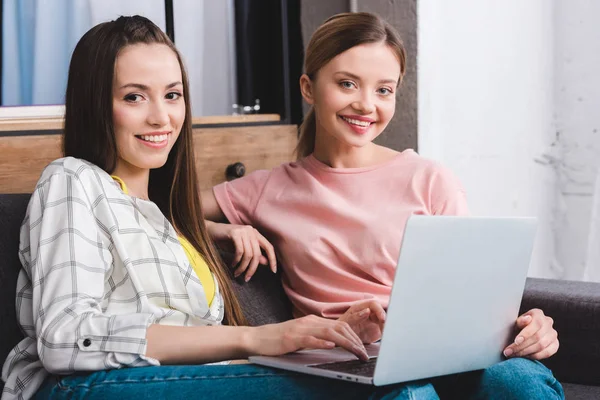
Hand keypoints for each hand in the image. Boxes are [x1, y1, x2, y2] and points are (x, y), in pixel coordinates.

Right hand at [206, 222, 275, 280]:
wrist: (209, 231)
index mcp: (255, 233)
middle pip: (257, 253)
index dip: (273, 259)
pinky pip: (240, 251)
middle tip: (246, 278)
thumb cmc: (225, 241)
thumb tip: (266, 263)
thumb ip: (253, 254)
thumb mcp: (241, 250)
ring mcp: (243, 231)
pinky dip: (236, 261)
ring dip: (242, 267)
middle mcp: (251, 231)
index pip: (269, 246)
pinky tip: (232, 264)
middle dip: (252, 268)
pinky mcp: (235, 233)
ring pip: (248, 254)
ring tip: (237, 273)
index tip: (273, 271)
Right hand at [248, 315, 368, 360]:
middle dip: (354, 341)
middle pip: (338, 328)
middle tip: (364, 354)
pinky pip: (309, 339)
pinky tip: (331, 346)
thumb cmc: (278, 340)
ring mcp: (300, 329)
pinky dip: (322, 342)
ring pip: (328, 332)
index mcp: (312, 321)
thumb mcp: (301, 336)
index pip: (339, 326)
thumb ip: (316, 337)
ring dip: (345, 343)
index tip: (363, 348)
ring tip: (356, 352)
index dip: (354, 336)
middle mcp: (309, 322)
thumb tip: (334, 344)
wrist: (256, 338)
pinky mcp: (291, 338)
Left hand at [338, 300, 385, 343]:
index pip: (374, 304)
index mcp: (362, 307)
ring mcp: (374, 320)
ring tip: (386, 335)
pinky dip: (386, 333)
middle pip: (382, 312)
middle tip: (388, 328)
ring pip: (385, 320)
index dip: (380, 310)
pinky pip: (384, 329)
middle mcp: (370, 312)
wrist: (342, 338)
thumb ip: (356, 316)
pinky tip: (385, 338)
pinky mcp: (377, 329)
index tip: (383, 319)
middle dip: (387, 319)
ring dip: (387, 327)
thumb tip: (367, 311)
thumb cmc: (341, 327)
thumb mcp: (347, 322)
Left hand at [503, 308, 558, 359]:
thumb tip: (527, 319)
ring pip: (541, 346)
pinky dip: (534, 356)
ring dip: (526, 352)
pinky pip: (547, 353)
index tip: (516, 341)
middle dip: (521, 346)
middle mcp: (548, 322)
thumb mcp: (515, 322)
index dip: (526, 334)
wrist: (522, 333)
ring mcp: (553, 334)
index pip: (536, 324)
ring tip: (513, 354)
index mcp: (538, 313)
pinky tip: (524, 356)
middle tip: (509, 351)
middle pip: (537, 337)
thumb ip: (521, 321)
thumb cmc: (517, 327)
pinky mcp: (555, 344)